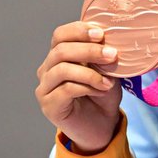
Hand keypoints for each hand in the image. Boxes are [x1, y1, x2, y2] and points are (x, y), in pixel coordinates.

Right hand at [35, 21, 121, 152]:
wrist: (102, 126)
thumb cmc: (103, 95)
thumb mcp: (107, 70)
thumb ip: (103, 55)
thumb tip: (110, 41)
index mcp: (60, 56)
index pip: (60, 35)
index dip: (78, 31)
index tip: (101, 34)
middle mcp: (48, 69)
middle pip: (60, 50)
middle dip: (88, 50)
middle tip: (112, 55)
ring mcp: (45, 87)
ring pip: (61, 69)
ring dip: (89, 72)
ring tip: (108, 81)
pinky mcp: (49, 105)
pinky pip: (65, 89)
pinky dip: (87, 87)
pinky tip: (100, 90)